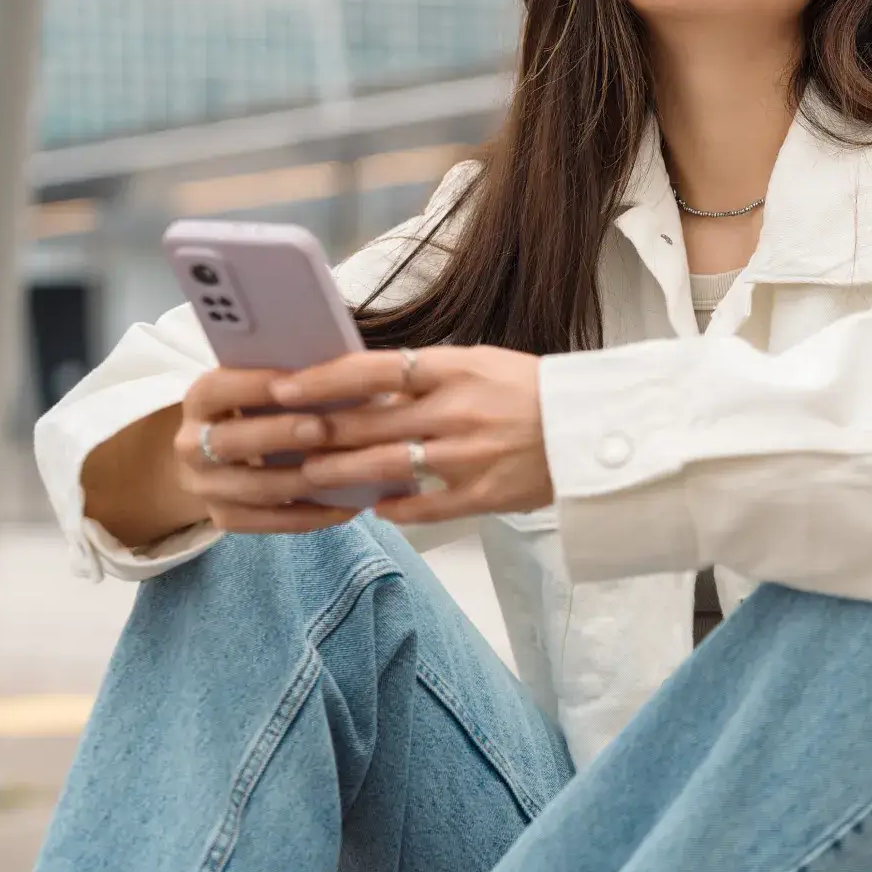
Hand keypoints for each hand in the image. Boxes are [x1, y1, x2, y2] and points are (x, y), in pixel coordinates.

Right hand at [173, 367, 364, 533]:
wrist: (219, 454)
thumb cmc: (258, 406)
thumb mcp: (258, 385)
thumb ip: (285, 380)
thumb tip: (333, 372)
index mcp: (199, 400)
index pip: (218, 389)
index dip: (256, 385)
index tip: (301, 380)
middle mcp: (192, 445)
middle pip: (230, 441)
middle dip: (279, 435)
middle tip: (323, 429)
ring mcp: (205, 487)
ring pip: (254, 488)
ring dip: (303, 480)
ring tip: (347, 471)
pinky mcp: (224, 517)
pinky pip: (269, 522)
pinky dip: (311, 516)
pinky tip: (347, 506)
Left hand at [268, 345, 552, 526]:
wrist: (594, 429)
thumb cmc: (535, 391)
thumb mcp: (481, 365)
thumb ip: (427, 376)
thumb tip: (366, 386)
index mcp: (457, 370)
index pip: (374, 369)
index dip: (323, 378)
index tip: (284, 386)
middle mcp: (456, 412)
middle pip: (368, 422)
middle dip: (316, 431)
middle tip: (277, 436)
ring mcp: (467, 457)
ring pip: (384, 467)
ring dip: (340, 472)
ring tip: (308, 474)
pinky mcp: (482, 496)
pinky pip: (422, 506)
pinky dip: (392, 507)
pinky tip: (372, 506)